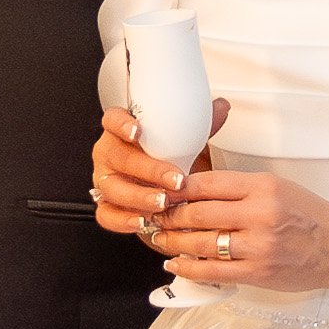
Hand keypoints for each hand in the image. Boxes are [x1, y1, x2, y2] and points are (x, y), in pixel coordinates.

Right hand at [93, 96, 227, 240]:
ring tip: (163, 202)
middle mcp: (110, 155)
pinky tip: (142, 220)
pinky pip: (107, 214)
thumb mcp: (183, 143)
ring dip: (139, 196)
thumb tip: (221, 108)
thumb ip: (199, 126)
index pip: (112, 120)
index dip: (121, 125)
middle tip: (175, 179)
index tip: (137, 131)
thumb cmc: (167, 161)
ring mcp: (106, 181)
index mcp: (122, 132)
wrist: (165, 191)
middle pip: (118, 157)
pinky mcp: (106, 206)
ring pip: (112, 187)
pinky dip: (123, 219)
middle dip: (148, 169)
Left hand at [144, 161, 328, 290]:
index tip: (162, 190)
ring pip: (200, 243)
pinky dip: (188, 267)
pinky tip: (175, 263)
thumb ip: (238, 188)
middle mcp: (259, 214)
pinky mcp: (257, 273)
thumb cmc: (308, 215)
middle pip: (197, 213)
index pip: (206, 184)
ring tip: (159, 237)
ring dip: (172, 241)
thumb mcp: (276, 186)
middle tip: (153, 214)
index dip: (176, 188)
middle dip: (168, 215)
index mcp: (262, 187)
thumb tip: (194, 190)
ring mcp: (258, 246)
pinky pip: (212, 271)